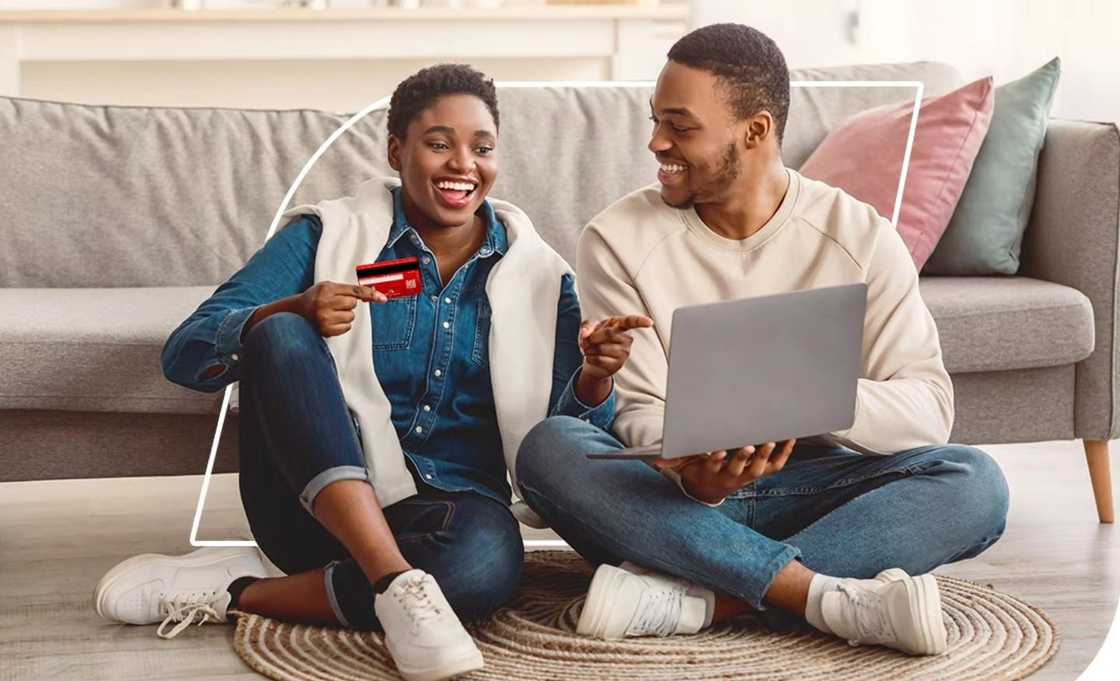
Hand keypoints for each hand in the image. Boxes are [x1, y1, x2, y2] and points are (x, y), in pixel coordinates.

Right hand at [297, 281, 386, 336]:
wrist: (296, 312)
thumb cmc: (315, 297)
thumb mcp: (329, 287)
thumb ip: (348, 289)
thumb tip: (372, 294)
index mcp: (326, 289)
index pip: (354, 291)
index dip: (370, 294)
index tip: (383, 298)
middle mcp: (325, 303)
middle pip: (353, 304)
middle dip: (348, 304)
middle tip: (336, 304)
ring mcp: (325, 318)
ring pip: (351, 316)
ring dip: (345, 315)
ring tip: (331, 313)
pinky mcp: (326, 330)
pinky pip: (347, 327)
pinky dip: (343, 325)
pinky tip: (331, 321)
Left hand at [578, 315, 653, 381]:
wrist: (591, 358)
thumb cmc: (594, 339)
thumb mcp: (589, 328)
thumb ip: (587, 327)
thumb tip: (586, 334)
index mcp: (620, 325)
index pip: (631, 322)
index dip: (640, 321)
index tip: (649, 322)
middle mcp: (626, 338)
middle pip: (609, 333)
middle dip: (593, 337)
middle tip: (586, 340)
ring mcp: (624, 353)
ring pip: (602, 348)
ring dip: (589, 349)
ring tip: (590, 349)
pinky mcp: (618, 365)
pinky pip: (600, 359)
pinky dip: (590, 358)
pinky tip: (592, 357)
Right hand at [653, 439, 796, 504]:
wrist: (713, 487)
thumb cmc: (699, 469)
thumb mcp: (685, 466)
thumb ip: (673, 460)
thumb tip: (655, 461)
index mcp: (713, 472)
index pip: (715, 466)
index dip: (717, 459)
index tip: (718, 450)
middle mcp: (732, 477)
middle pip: (740, 468)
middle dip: (744, 457)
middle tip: (750, 445)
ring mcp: (749, 476)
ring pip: (760, 468)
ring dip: (767, 455)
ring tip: (772, 440)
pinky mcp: (761, 473)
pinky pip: (776, 466)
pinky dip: (784, 453)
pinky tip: (789, 439)